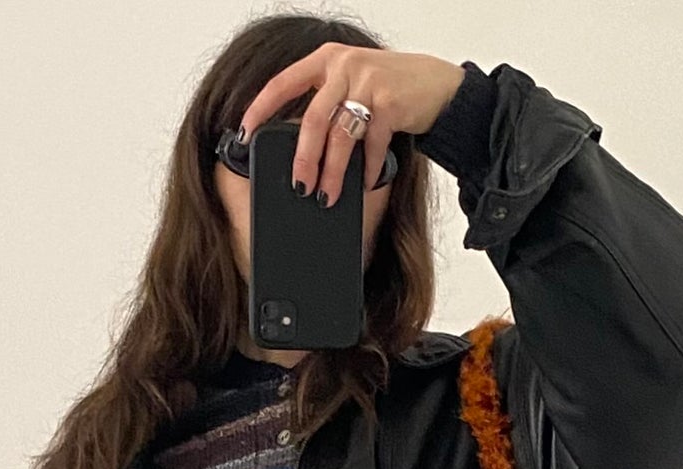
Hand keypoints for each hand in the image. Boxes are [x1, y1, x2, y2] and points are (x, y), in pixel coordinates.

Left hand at [240, 46, 463, 206]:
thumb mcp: (353, 85)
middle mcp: (344, 65)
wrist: (438, 86)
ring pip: (340, 136)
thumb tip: (300, 148)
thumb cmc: (392, 90)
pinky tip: (364, 184)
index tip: (244, 133)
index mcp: (327, 59)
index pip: (283, 82)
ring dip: (332, 172)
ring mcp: (368, 81)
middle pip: (312, 119)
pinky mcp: (390, 101)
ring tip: (326, 196)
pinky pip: (372, 145)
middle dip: (302, 159)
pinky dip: (367, 170)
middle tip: (298, 186)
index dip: (260, 108)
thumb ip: (328, 102)